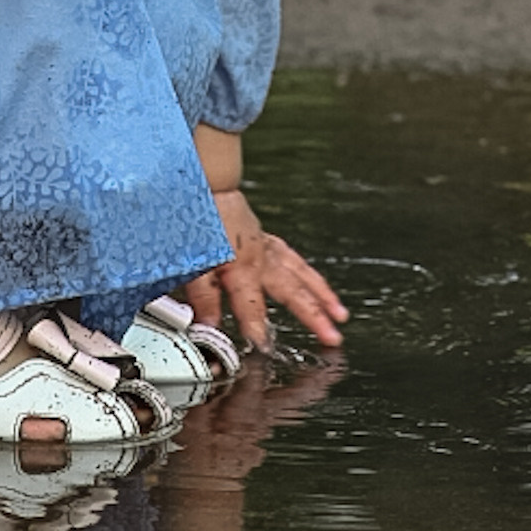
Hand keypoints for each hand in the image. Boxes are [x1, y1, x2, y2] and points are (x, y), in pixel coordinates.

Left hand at [186, 186, 347, 352]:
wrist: (204, 183)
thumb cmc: (196, 220)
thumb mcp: (190, 264)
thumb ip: (204, 298)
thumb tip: (210, 328)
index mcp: (241, 267)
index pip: (251, 306)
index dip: (257, 328)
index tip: (264, 347)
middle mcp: (261, 258)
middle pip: (293, 291)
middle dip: (314, 316)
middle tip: (333, 338)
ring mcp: (267, 248)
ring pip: (303, 274)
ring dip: (323, 296)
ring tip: (340, 315)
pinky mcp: (267, 240)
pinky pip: (295, 260)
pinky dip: (309, 275)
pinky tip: (315, 286)